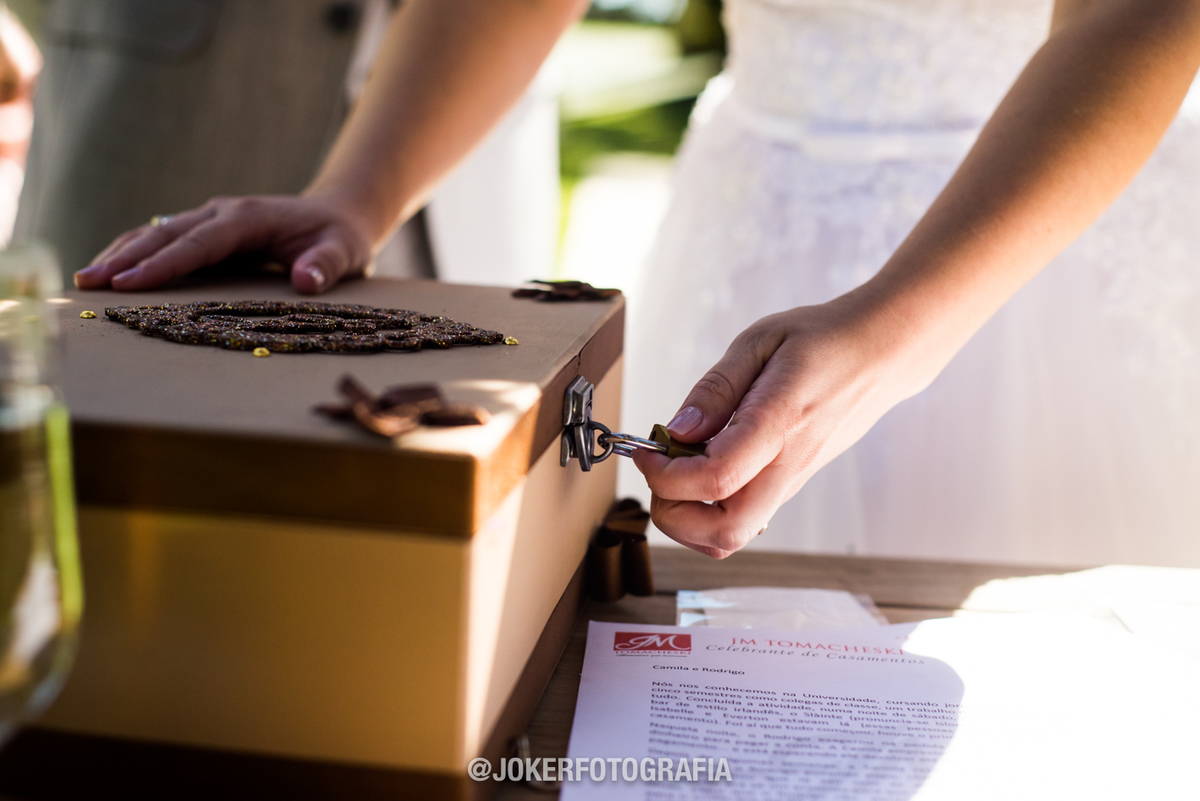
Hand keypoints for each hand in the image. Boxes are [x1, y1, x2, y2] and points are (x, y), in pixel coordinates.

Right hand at [73, 194, 374, 293]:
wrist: (340, 214)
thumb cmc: (341, 238)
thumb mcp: (344, 252)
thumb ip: (326, 265)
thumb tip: (305, 281)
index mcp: (249, 217)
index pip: (199, 242)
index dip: (163, 263)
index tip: (129, 283)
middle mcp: (223, 212)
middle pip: (166, 234)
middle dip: (126, 258)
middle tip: (88, 283)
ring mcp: (211, 219)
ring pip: (156, 232)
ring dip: (121, 254)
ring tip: (85, 279)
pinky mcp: (207, 230)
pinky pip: (164, 239)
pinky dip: (134, 253)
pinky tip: (110, 272)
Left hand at [632, 297, 921, 558]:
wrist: (882, 354)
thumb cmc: (824, 340)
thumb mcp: (759, 342)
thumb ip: (715, 389)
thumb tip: (676, 431)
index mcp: (780, 424)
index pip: (716, 479)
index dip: (667, 475)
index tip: (649, 449)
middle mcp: (788, 465)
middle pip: (724, 533)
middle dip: (672, 514)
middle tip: (660, 469)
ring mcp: (792, 482)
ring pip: (732, 537)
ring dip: (688, 519)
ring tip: (678, 469)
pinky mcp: (790, 486)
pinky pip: (743, 520)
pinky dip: (707, 511)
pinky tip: (702, 467)